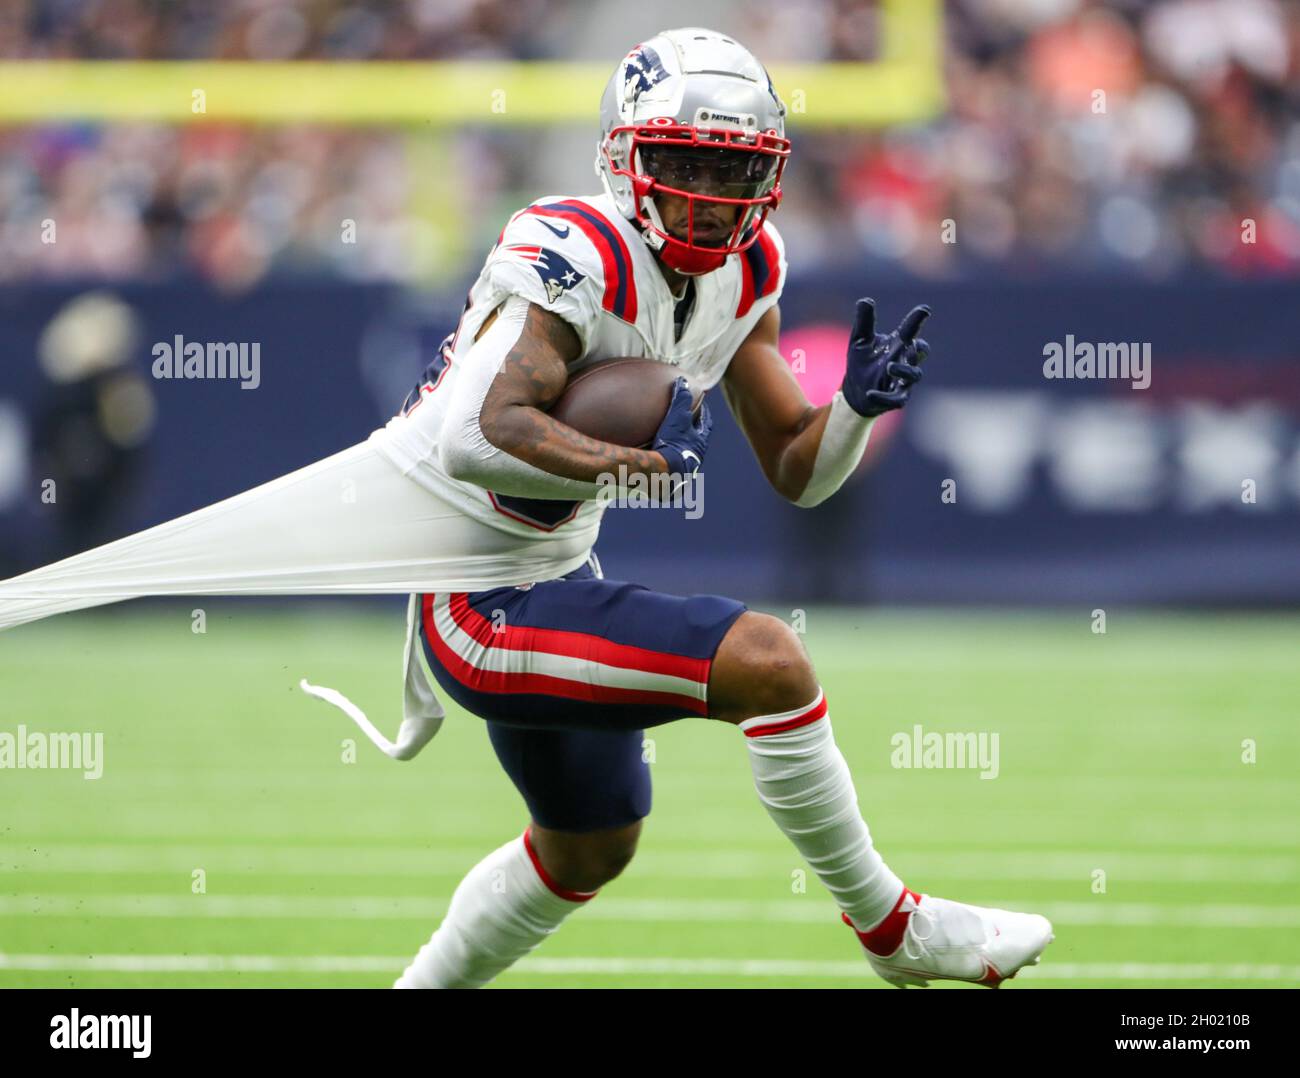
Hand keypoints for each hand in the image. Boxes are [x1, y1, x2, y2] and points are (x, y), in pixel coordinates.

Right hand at [652, 377, 711, 475]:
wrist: (664, 473)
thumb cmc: (674, 444)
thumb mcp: (678, 417)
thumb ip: (681, 399)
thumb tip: (683, 381)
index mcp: (700, 442)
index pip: (706, 425)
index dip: (704, 414)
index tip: (700, 406)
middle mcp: (696, 457)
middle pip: (697, 442)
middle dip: (692, 433)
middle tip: (685, 424)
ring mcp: (685, 470)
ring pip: (685, 456)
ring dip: (679, 449)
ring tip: (670, 442)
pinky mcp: (673, 480)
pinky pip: (672, 468)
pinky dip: (667, 462)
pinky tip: (659, 461)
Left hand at [840, 298, 930, 417]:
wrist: (855, 391)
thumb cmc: (862, 362)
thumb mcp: (860, 340)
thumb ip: (865, 321)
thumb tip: (865, 300)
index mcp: (899, 344)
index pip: (911, 329)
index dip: (918, 320)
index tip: (924, 310)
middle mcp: (905, 360)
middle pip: (921, 352)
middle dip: (919, 349)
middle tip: (912, 345)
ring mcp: (903, 380)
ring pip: (914, 375)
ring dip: (904, 370)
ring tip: (889, 366)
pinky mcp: (896, 398)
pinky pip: (897, 399)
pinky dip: (885, 397)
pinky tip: (870, 393)